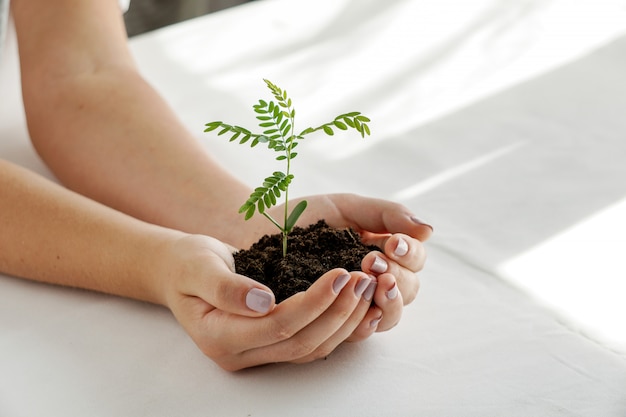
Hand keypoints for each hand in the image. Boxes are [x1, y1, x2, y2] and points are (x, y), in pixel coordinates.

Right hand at [158, 234, 374, 370]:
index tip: (339, 273)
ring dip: (343, 321)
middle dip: (337, 312)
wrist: (183, 272)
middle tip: (362, 279)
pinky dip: (337, 326)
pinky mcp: (271, 344)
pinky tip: (357, 304)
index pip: (278, 326)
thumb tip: (263, 301)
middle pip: (301, 342)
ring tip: (366, 287)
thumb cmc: (188, 264)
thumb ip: (225, 287)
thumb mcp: (198, 266)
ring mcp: (256, 354)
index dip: (313, 303)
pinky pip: (311, 342)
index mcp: (218, 337)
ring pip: (311, 348)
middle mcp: (239, 354)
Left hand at [253, 193, 431, 337]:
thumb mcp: (347, 208)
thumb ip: (386, 214)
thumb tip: (428, 230)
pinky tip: (361, 312)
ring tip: (371, 282)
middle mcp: (375, 280)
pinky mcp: (331, 322)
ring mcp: (355, 303)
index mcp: (384, 252)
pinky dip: (363, 324)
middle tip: (373, 262)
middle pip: (408, 291)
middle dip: (397, 278)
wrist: (260, 230)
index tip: (391, 243)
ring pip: (388, 316)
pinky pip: (357, 333)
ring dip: (387, 302)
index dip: (411, 254)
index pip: (415, 260)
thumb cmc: (305, 217)